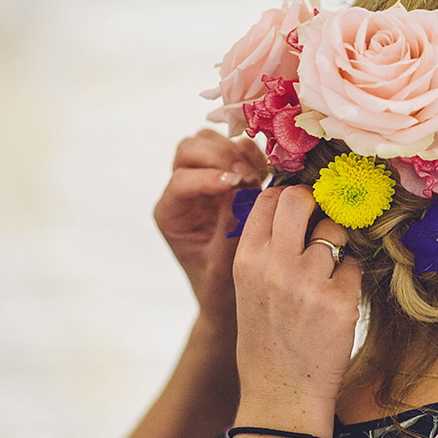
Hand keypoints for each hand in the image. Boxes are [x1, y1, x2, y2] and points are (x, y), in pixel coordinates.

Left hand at [154, 129, 265, 321]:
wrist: (226, 295)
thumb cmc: (218, 287)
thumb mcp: (222, 267)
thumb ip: (228, 229)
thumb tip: (241, 190)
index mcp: (172, 214)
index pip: (181, 181)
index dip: (208, 177)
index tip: (237, 183)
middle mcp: (183, 193)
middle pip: (190, 149)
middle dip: (220, 154)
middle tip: (249, 173)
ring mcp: (205, 181)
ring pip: (210, 141)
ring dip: (236, 150)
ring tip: (259, 174)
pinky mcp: (228, 177)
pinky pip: (236, 148)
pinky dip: (252, 153)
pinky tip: (266, 174)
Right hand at [233, 186, 361, 437]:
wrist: (282, 394)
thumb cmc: (266, 340)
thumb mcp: (249, 289)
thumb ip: (265, 249)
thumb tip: (293, 204)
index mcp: (246, 261)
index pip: (268, 199)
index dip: (288, 196)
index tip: (300, 206)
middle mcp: (274, 266)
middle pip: (300, 199)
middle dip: (316, 203)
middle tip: (322, 221)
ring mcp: (309, 282)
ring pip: (335, 232)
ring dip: (337, 247)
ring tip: (326, 276)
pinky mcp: (340, 301)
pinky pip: (354, 267)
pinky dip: (350, 280)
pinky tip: (336, 303)